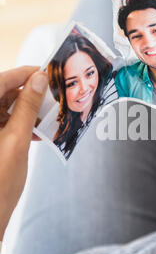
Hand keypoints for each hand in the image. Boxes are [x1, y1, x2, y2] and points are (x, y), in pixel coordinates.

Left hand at [0, 66, 47, 238]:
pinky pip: (8, 122)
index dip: (24, 74)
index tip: (45, 72)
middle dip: (29, 93)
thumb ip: (28, 107)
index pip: (1, 81)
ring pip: (8, 108)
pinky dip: (24, 124)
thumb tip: (39, 80)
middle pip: (5, 93)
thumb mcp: (18, 139)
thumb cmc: (0, 181)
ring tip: (49, 114)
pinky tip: (39, 132)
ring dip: (29, 110)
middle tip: (53, 94)